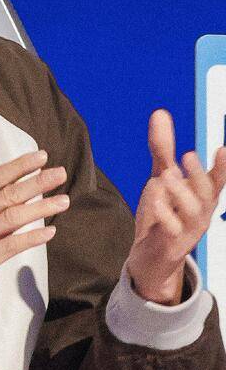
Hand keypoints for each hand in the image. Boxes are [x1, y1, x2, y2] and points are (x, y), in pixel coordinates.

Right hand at [0, 150, 68, 342]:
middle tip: (60, 173)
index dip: (19, 166)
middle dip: (37, 182)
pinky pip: (11, 246)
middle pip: (8, 194)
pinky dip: (31, 238)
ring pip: (13, 218)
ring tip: (63, 200)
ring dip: (41, 208)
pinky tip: (49, 232)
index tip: (40, 157)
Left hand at [126, 108, 225, 304]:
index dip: (223, 167)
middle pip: (207, 194)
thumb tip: (160, 113)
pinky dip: (165, 216)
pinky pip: (172, 231)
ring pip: (192, 213)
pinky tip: (154, 202)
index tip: (224, 149)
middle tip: (186, 155)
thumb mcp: (161, 176)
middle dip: (200, 175)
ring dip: (181, 193)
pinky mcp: (171, 244)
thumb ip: (162, 148)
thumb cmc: (162, 214)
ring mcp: (187, 230)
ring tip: (166, 176)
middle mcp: (199, 213)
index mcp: (200, 196)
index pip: (217, 180)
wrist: (150, 256)